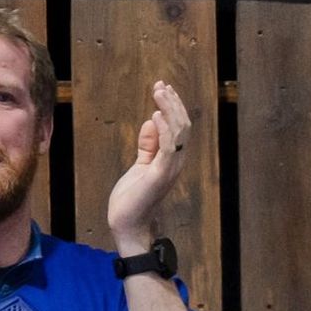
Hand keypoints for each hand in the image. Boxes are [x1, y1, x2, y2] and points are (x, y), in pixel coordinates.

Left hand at [106, 80, 189, 255]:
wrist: (127, 225)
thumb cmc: (132, 198)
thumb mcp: (140, 165)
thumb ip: (148, 145)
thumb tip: (153, 121)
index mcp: (171, 160)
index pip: (180, 127)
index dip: (173, 106)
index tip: (162, 87)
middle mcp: (175, 163)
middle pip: (183, 126)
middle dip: (172, 103)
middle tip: (161, 85)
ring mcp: (169, 169)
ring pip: (179, 133)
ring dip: (170, 110)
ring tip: (159, 92)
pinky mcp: (159, 175)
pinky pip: (168, 148)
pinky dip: (164, 129)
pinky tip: (156, 114)